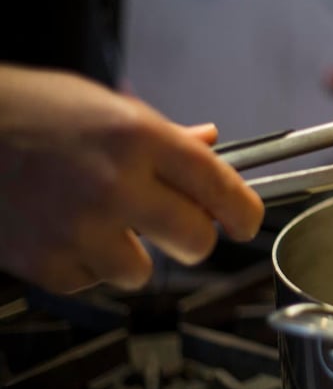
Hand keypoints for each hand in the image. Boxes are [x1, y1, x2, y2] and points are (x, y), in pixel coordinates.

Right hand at [0, 64, 263, 292]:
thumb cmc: (30, 110)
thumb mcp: (107, 106)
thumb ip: (165, 135)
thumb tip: (211, 142)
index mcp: (139, 138)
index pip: (221, 188)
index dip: (245, 213)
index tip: (246, 222)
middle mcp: (115, 184)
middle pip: (196, 242)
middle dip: (192, 237)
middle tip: (174, 225)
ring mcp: (78, 227)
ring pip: (143, 272)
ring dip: (130, 254)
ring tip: (100, 222)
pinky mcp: (43, 261)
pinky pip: (90, 282)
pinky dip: (84, 264)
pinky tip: (63, 231)